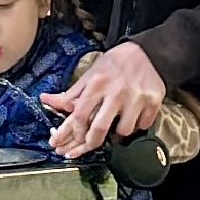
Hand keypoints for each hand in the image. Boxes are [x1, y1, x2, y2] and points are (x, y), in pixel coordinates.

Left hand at [41, 43, 165, 158]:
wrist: (148, 53)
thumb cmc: (115, 64)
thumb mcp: (90, 74)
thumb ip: (70, 93)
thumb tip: (46, 100)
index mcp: (97, 84)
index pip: (80, 115)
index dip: (73, 132)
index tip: (71, 139)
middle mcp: (116, 92)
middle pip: (100, 128)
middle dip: (90, 143)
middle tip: (86, 146)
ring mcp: (136, 99)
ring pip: (123, 131)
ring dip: (117, 133)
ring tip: (114, 125)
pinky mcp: (153, 103)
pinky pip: (142, 126)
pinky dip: (136, 125)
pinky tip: (132, 118)